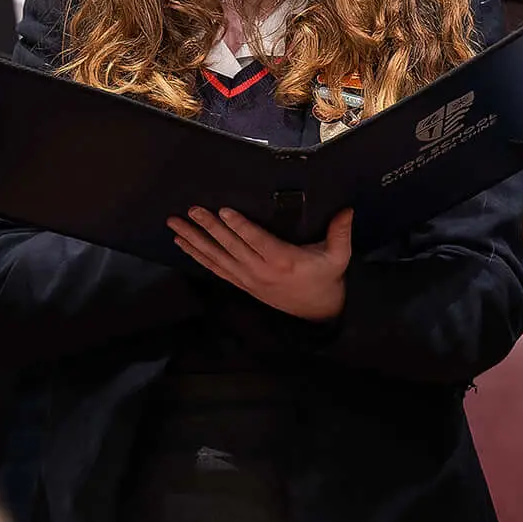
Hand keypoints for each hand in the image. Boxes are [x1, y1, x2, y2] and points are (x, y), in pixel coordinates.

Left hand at [169, 205, 352, 321]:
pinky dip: (197, 256)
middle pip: (230, 247)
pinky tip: (182, 243)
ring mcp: (248, 279)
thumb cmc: (326, 278)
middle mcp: (260, 271)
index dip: (239, 226)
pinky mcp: (242, 284)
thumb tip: (347, 209)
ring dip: (194, 241)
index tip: (223, 211)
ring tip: (175, 225)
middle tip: (191, 210)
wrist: (318, 311)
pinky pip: (215, 269)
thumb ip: (340, 233)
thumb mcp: (338, 257)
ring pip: (216, 258)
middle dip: (208, 228)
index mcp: (282, 261)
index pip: (256, 241)